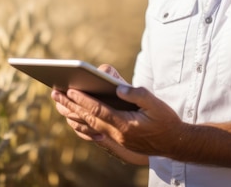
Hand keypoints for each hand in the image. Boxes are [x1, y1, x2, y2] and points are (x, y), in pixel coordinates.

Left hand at [52, 77, 185, 157]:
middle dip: (71, 105)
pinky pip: (95, 132)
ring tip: (60, 102)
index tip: (70, 89)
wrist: (175, 143)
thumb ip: (138, 94)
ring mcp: (117, 140)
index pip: (99, 110)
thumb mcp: (156, 104)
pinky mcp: (118, 142)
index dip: (83, 100)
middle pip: (89, 118)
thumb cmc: (166, 120)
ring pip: (89, 126)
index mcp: (126, 125)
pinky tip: (75, 116)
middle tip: (55, 93)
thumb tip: (118, 88)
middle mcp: (118, 135)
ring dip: (73, 114)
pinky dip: (82, 124)